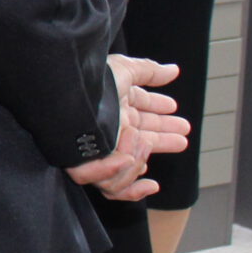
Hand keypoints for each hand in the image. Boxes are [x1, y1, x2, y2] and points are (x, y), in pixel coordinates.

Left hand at [65, 55, 188, 201]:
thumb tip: (174, 70)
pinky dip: (119, 173)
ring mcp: (97, 150)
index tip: (180, 120)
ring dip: (140, 156)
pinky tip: (128, 161)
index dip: (163, 120)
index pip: (143, 118)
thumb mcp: (124, 71)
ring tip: (145, 140)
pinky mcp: (84, 165)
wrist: (68, 95)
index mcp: (116, 110)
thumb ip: (149, 72)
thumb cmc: (92, 82)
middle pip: (140, 143)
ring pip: (126, 167)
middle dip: (164, 140)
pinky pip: (106, 182)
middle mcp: (108, 131)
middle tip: (183, 137)